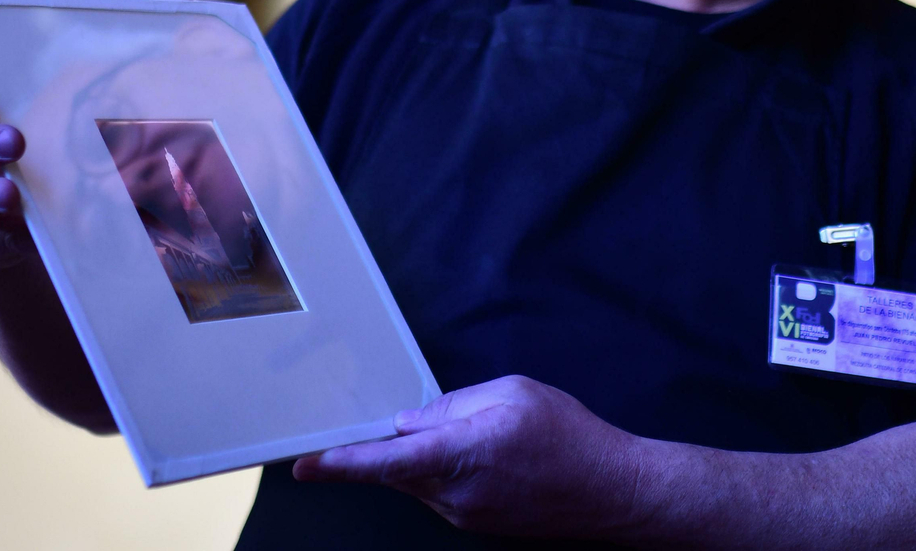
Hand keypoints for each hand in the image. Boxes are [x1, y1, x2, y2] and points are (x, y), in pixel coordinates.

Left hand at [293, 375, 644, 538]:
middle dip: (392, 445)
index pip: (386, 462)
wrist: (612, 491)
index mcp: (461, 455)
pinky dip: (445, 468)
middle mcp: (455, 495)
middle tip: (401, 420)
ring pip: (420, 480)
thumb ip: (453, 405)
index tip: (303, 466)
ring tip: (481, 433)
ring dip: (426, 455)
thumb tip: (410, 421)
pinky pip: (441, 491)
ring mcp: (465, 514)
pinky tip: (484, 452)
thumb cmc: (569, 436)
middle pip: (399, 469)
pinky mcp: (476, 521)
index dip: (341, 464)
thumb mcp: (511, 394)